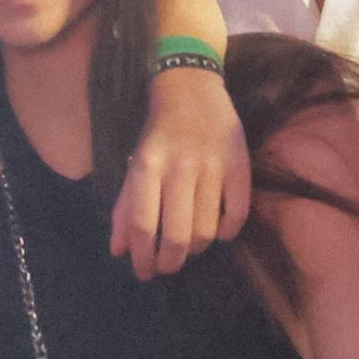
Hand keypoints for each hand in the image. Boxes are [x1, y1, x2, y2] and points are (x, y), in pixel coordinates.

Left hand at [111, 61, 250, 278]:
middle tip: (167, 267)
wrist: (191, 87)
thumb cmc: (158, 132)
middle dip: (170, 262)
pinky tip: (217, 231)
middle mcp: (179, 166)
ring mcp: (212, 165)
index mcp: (147, 165)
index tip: (144, 272)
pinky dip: (227, 232)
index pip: (143, 224)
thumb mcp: (135, 164)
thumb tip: (119, 252)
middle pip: (177, 234)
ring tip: (190, 246)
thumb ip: (125, 208)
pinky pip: (238, 213)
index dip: (143, 256)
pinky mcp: (240, 162)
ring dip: (196, 249)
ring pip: (207, 229)